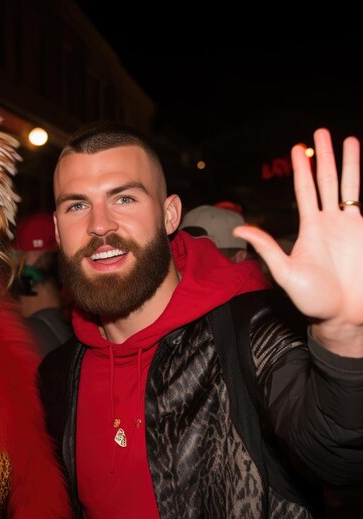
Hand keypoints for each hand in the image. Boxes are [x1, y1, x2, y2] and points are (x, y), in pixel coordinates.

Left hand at [235, 129, 362, 349]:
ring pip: (347, 185)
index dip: (301, 170)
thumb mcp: (285, 273)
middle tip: (319, 133)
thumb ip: (267, 248)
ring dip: (346, 163)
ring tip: (346, 139)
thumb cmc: (314, 299)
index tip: (296, 148)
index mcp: (308, 229)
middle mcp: (328, 222)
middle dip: (322, 156)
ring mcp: (348, 225)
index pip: (304, 191)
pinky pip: (361, 200)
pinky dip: (360, 182)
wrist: (345, 314)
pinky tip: (359, 165)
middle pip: (325, 181)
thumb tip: (239, 230)